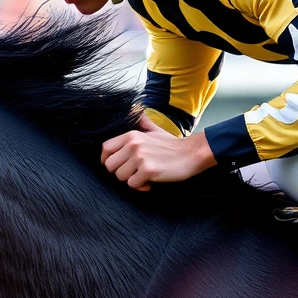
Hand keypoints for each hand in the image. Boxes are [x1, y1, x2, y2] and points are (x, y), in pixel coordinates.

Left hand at [101, 117, 217, 190]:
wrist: (192, 153)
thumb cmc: (173, 145)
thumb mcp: (155, 130)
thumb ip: (143, 123)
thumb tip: (135, 110)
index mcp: (132, 135)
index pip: (106, 148)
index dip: (106, 159)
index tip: (114, 165)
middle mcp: (133, 145)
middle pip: (110, 165)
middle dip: (119, 172)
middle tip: (132, 172)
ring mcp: (140, 157)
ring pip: (120, 176)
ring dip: (131, 180)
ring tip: (143, 176)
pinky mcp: (148, 170)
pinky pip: (133, 184)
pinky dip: (140, 186)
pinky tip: (150, 182)